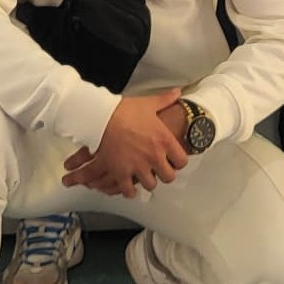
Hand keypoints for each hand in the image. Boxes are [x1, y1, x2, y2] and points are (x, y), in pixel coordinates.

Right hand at [61, 89, 187, 197]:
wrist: (101, 117)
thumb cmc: (124, 110)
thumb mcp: (148, 104)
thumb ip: (165, 100)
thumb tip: (177, 92)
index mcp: (164, 140)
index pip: (182, 161)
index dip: (178, 161)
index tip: (174, 160)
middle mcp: (154, 156)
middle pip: (168, 177)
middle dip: (164, 174)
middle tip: (159, 170)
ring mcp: (138, 166)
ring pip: (150, 185)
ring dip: (147, 181)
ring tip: (144, 177)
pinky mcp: (121, 173)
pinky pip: (129, 191)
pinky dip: (129, 191)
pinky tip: (129, 187)